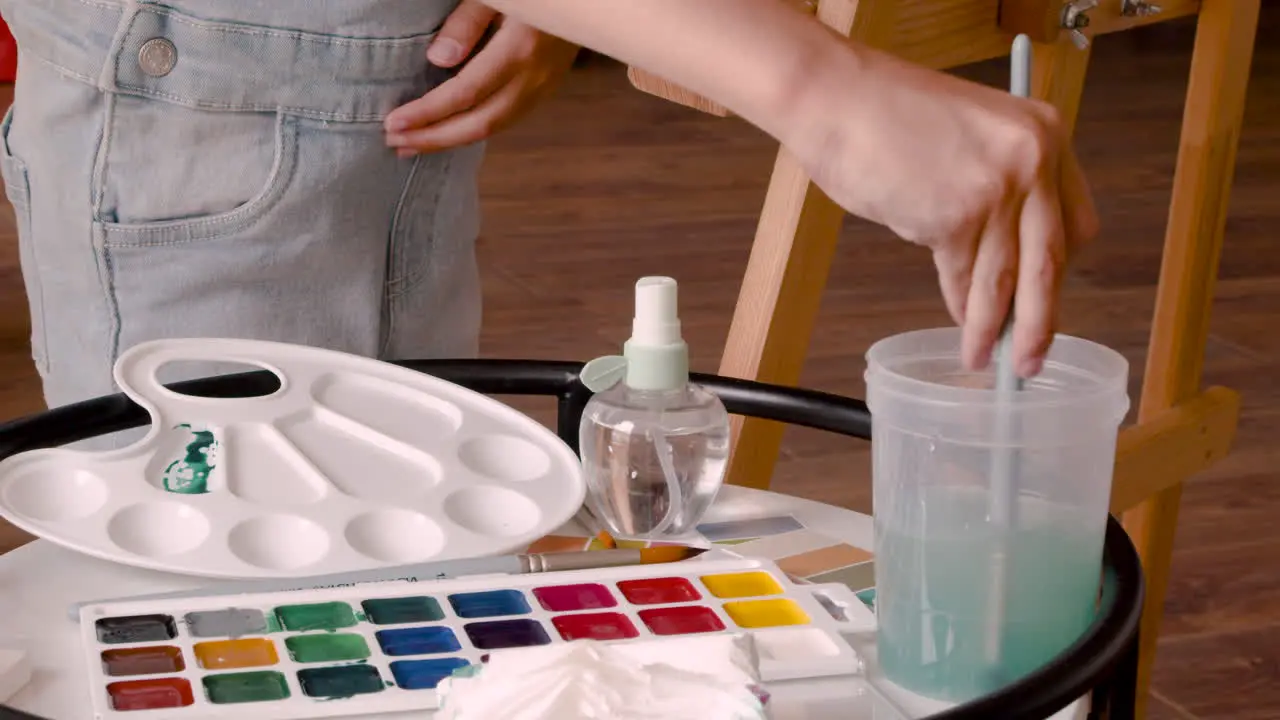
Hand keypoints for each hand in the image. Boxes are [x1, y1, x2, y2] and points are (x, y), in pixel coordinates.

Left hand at [384, 0, 579, 154]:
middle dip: (435, 138)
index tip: (394, 123)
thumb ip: (467, 22)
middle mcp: (533, 77)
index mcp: (518, 50)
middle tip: (396, 143)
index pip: (464, 94)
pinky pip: (508, 118)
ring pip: (496, 127)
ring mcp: (544, 86)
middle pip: (479, 123)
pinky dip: (476, 130)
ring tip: (416, 144)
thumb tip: (438, 60)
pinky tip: (452, 130)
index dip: (428, 113)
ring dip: (452, 140)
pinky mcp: (547, 87)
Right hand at [791, 49, 1098, 376]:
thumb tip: (998, 256)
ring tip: (985, 360)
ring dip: (994, 328)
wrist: (836, 99)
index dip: (1057, 269)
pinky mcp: (954, 217)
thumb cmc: (886, 115)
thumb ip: (999, 184)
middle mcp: (1033, 161)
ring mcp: (996, 190)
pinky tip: (958, 324)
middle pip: (1051, 260)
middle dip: (1041, 320)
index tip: (1044, 299)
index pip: (1074, 221)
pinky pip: (962, 277)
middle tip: (1032, 360)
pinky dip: (959, 307)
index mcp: (1044, 134)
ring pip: (1005, 279)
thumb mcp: (970, 137)